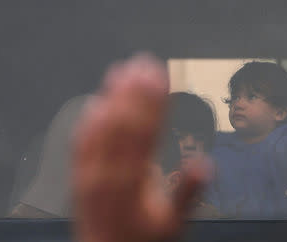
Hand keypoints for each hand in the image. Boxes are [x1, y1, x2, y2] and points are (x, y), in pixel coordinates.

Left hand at [73, 54, 209, 241]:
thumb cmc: (141, 238)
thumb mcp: (174, 223)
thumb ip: (189, 192)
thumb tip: (206, 164)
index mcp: (131, 183)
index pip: (144, 132)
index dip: (153, 102)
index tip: (160, 77)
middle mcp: (107, 173)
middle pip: (122, 123)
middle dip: (135, 90)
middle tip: (145, 63)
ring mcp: (90, 172)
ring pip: (100, 126)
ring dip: (112, 96)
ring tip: (123, 70)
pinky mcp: (80, 172)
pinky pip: (81, 139)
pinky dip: (90, 117)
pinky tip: (97, 99)